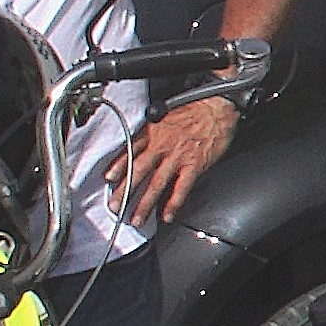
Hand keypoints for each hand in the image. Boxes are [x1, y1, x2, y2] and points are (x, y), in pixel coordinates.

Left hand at [103, 96, 239, 227]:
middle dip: (124, 191)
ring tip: (136, 219)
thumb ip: (155, 129)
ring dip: (144, 204)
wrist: (217, 106)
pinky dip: (173, 204)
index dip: (118, 166)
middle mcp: (161, 145)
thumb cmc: (196, 108)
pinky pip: (181, 189)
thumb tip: (146, 141)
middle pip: (137, 171)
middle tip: (115, 206)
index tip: (108, 178)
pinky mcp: (193, 166)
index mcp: (154, 131)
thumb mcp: (167, 113)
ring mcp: (177, 157)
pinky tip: (167, 216)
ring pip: (156, 184)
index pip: (131, 150)